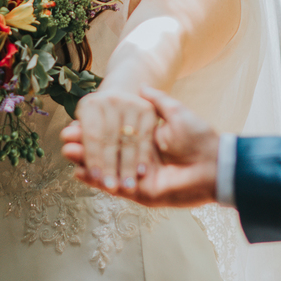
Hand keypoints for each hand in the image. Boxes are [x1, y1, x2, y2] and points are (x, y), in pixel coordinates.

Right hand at [64, 87, 218, 206]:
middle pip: (106, 152)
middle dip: (85, 146)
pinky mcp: (141, 193)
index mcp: (146, 140)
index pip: (114, 135)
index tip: (77, 122)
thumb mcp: (175, 112)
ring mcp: (138, 176)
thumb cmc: (198, 137)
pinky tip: (79, 172)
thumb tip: (142, 88)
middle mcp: (139, 158)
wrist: (214, 164)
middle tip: (66, 139)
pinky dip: (96, 180)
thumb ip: (157, 101)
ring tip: (67, 152)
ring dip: (86, 162)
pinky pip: (114, 187)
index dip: (96, 130)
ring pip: (106, 169)